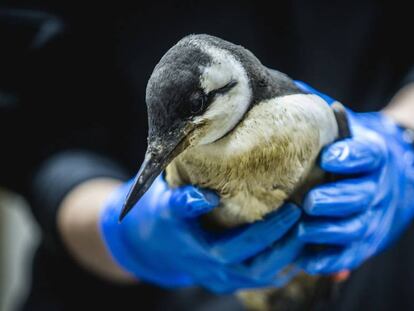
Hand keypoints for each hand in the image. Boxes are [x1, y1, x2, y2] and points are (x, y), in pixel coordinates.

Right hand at [100, 175, 302, 292]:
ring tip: (309, 234)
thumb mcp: (166, 206)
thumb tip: (207, 196)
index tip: (293, 208)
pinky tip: (297, 250)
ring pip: (264, 277)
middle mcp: (217, 272)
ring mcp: (223, 279)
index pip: (243, 246)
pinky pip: (260, 279)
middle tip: (309, 220)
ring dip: (289, 258)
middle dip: (288, 244)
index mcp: (204, 254)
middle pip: (260, 267)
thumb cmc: (160, 219)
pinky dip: (281, 266)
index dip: (270, 230)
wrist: (150, 243)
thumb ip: (183, 202)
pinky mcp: (228, 279)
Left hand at [295, 82, 413, 273]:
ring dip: (331, 231)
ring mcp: (372, 216)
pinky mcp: (364, 241)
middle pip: (361, 195)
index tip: (328, 157)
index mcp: (372, 156)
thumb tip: (283, 87)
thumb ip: (316, 118)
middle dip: (337, 199)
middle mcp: (375, 187)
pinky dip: (331, 259)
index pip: (367, 155)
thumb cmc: (346, 151)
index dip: (351, 157)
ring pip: (356, 227)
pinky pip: (351, 254)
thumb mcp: (341, 132)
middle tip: (310, 202)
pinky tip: (306, 260)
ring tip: (303, 230)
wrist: (384, 180)